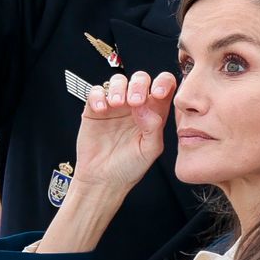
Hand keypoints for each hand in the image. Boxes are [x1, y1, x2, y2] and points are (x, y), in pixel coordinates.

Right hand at [74, 71, 176, 193]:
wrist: (103, 180)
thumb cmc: (129, 167)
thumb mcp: (149, 150)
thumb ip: (153, 127)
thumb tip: (146, 106)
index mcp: (154, 113)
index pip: (164, 86)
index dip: (163, 83)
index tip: (158, 93)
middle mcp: (135, 106)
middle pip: (140, 79)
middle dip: (138, 85)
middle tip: (134, 101)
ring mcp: (115, 106)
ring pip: (118, 81)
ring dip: (118, 88)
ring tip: (117, 104)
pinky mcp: (95, 110)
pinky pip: (96, 92)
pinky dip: (98, 95)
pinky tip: (101, 108)